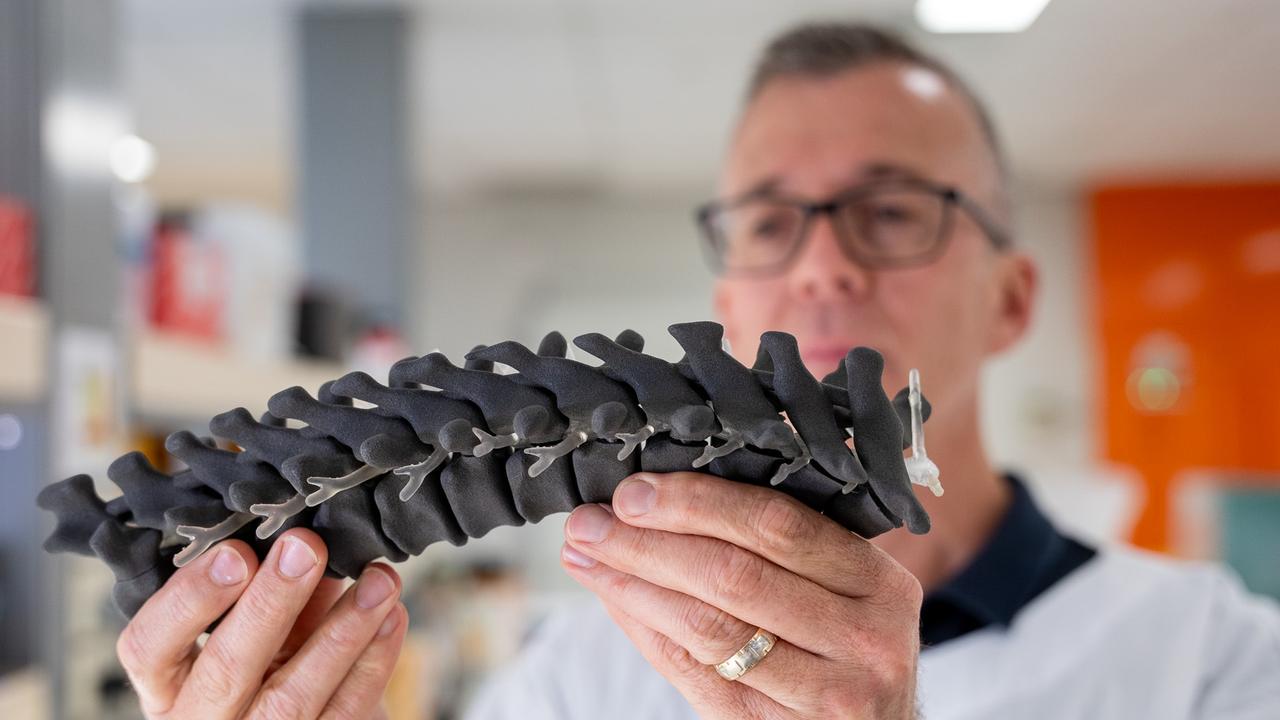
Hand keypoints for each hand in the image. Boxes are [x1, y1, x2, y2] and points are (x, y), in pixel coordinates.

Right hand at [115, 528, 407, 718]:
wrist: (303, 716)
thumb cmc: (271, 663)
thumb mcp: (257, 631)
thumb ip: (271, 593)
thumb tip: (303, 537)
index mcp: (169, 683)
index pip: (148, 646)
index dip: (189, 600)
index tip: (234, 553)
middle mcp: (202, 719)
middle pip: (226, 670)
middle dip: (270, 604)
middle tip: (306, 548)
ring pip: (292, 698)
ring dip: (341, 631)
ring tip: (377, 580)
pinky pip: (344, 713)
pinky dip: (372, 662)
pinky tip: (391, 618)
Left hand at [560, 472, 921, 718]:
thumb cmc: (849, 646)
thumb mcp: (847, 589)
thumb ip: (784, 542)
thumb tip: (664, 492)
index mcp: (879, 583)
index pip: (777, 525)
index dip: (697, 503)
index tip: (634, 491)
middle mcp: (862, 640)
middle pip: (734, 576)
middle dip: (648, 542)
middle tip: (592, 521)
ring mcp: (824, 694)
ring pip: (707, 628)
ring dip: (633, 585)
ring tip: (586, 556)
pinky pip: (694, 674)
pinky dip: (645, 630)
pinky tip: (615, 599)